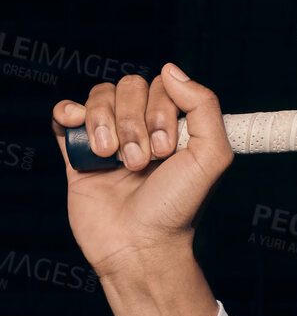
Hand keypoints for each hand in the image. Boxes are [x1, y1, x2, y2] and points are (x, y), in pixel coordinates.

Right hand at [50, 63, 234, 278]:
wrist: (139, 245)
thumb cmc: (178, 205)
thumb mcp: (212, 156)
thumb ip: (204, 106)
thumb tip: (171, 69)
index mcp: (175, 126)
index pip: (161, 86)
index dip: (160, 111)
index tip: (167, 151)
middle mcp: (143, 128)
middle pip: (128, 87)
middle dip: (133, 122)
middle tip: (140, 161)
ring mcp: (108, 138)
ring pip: (98, 97)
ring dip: (105, 124)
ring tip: (114, 160)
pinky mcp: (77, 153)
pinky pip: (65, 114)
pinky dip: (69, 113)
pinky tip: (80, 131)